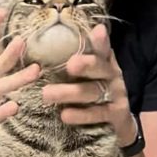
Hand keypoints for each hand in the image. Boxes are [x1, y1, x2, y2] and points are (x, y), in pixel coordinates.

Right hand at [0, 10, 40, 154]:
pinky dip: (3, 111)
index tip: (5, 9)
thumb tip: (31, 55)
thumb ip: (11, 73)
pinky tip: (15, 107)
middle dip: (10, 52)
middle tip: (24, 39)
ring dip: (17, 79)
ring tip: (35, 71)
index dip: (0, 30)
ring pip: (0, 88)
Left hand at [41, 24, 136, 145]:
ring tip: (46, 94)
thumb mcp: (84, 75)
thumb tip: (39, 43)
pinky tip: (65, 115)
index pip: (101, 49)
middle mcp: (111, 76)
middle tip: (70, 64)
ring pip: (93, 92)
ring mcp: (115, 96)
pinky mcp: (114, 117)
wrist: (117, 125)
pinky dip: (81, 115)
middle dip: (86, 64)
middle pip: (99, 67)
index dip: (100, 41)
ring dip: (70, 93)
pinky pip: (97, 115)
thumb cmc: (92, 93)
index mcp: (103, 62)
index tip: (97, 30)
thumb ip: (72, 60)